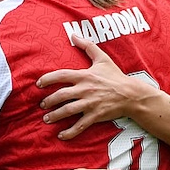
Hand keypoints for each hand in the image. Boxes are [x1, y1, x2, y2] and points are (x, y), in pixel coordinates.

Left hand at [37, 34, 154, 138]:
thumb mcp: (102, 59)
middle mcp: (85, 89)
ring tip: (46, 119)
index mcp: (85, 76)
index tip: (38, 84)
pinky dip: (70, 132)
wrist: (132, 94)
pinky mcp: (96, 116)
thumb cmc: (115, 76)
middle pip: (61, 95)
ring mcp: (90, 104)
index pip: (61, 75)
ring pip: (68, 110)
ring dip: (55, 116)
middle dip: (48, 101)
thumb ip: (88, 46)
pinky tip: (61, 135)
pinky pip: (80, 125)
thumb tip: (74, 34)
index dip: (48, 79)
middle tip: (42, 105)